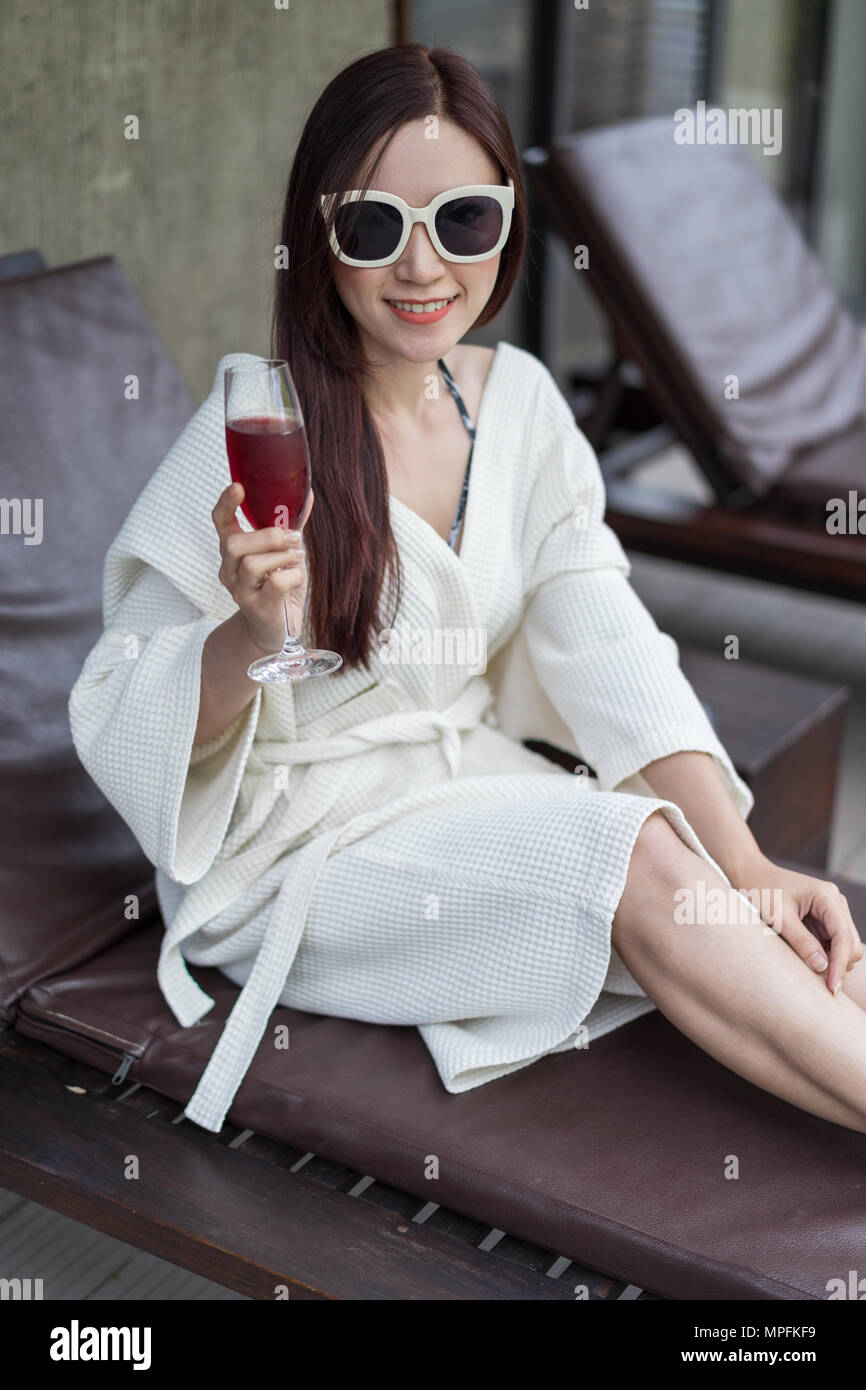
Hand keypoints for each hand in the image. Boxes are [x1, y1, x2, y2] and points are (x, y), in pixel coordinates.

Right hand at [212, 484, 313, 654]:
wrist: (276, 632)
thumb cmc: (279, 588)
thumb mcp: (284, 554)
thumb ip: (290, 527)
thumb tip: (306, 495)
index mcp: (233, 553)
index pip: (220, 523)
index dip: (225, 504)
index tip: (238, 486)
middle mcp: (230, 572)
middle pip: (235, 544)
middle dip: (267, 535)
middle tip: (293, 536)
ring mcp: (241, 592)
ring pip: (252, 564)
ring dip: (281, 556)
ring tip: (297, 557)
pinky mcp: (258, 609)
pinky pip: (274, 584)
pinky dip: (292, 575)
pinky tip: (297, 577)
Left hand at [734, 854, 862, 995]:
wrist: (752, 875)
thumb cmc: (762, 891)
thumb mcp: (778, 918)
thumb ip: (801, 942)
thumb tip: (823, 967)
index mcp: (827, 896)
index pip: (843, 937)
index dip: (839, 965)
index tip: (832, 988)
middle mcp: (835, 902)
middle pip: (851, 944)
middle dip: (837, 963)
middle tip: (814, 979)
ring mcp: (832, 910)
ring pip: (846, 946)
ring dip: (831, 959)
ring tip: (804, 961)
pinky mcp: (826, 918)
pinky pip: (833, 943)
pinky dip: (824, 954)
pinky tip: (806, 955)